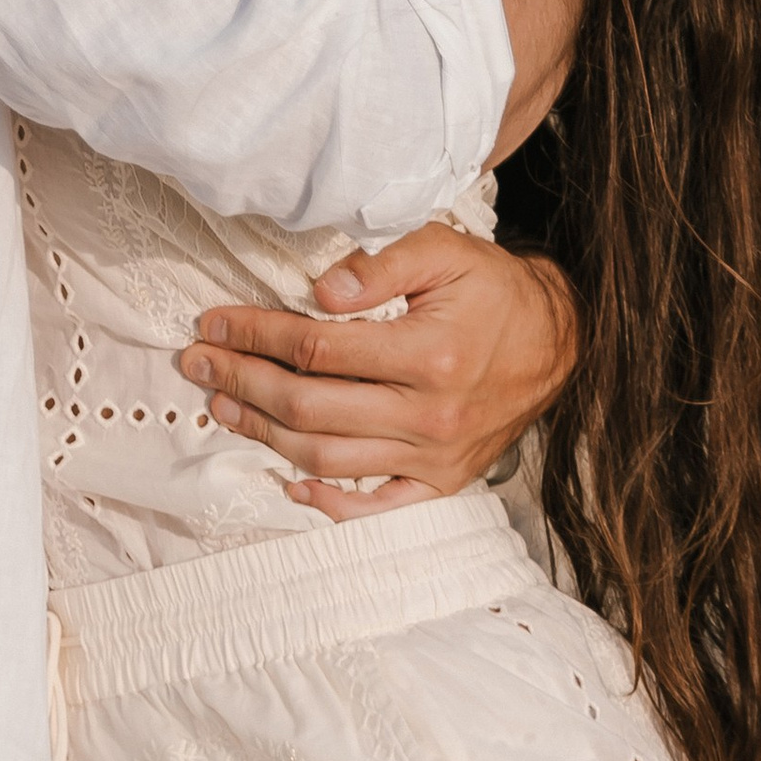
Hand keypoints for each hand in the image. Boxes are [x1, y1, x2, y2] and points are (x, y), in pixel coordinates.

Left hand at [177, 225, 575, 519]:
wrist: (562, 340)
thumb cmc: (495, 291)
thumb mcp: (447, 251)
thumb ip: (381, 266)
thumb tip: (318, 293)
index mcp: (429, 355)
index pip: (316, 349)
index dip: (256, 334)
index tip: (214, 322)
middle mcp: (430, 415)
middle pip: (309, 408)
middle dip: (242, 382)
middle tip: (198, 361)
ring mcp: (435, 458)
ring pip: (327, 459)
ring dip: (263, 435)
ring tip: (223, 405)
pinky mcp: (441, 483)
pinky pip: (376, 508)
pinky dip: (329, 503)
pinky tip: (289, 481)